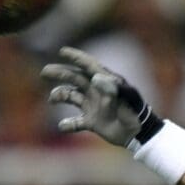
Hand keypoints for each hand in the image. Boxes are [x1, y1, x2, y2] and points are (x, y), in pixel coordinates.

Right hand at [41, 46, 160, 147]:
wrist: (139, 133)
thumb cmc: (135, 112)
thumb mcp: (127, 98)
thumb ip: (112, 87)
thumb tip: (95, 77)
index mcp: (105, 82)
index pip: (89, 66)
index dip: (76, 57)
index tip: (62, 51)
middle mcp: (97, 91)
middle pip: (74, 78)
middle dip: (59, 73)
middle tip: (45, 72)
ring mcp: (93, 106)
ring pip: (71, 96)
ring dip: (60, 95)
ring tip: (53, 99)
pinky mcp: (92, 122)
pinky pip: (75, 122)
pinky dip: (68, 124)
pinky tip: (63, 126)